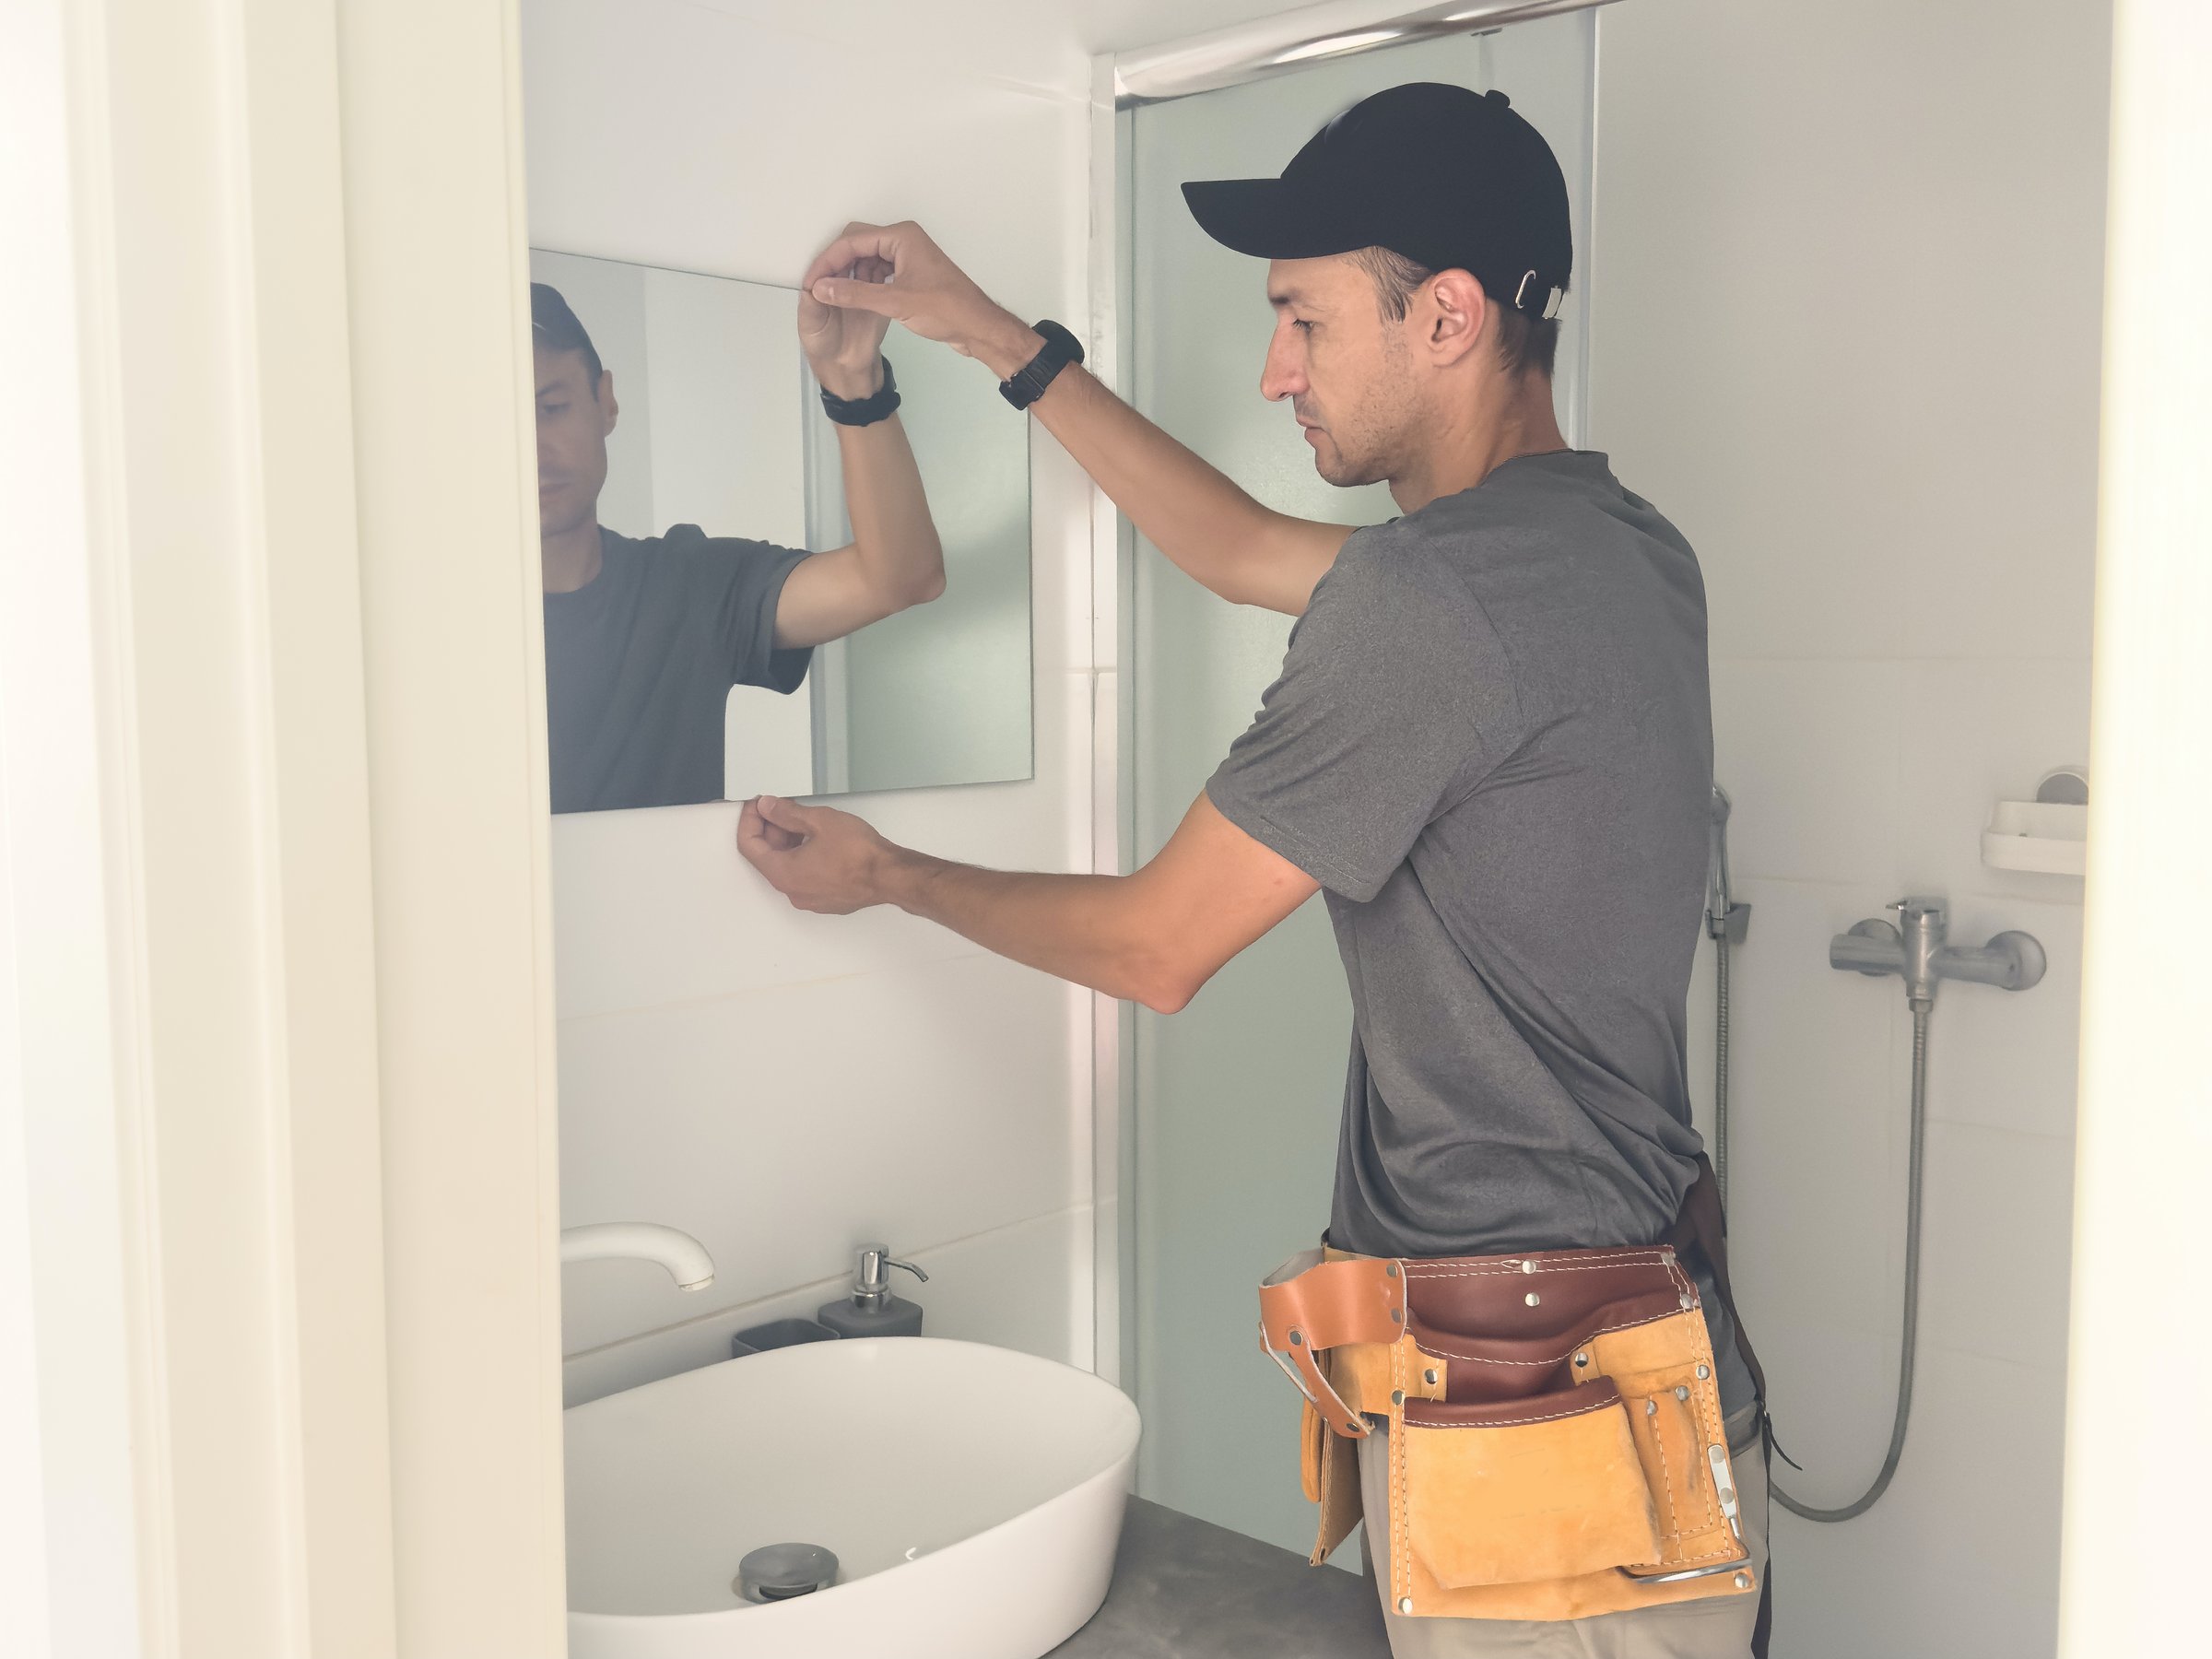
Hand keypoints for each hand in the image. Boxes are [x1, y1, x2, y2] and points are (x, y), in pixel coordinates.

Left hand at [736, 795, 901, 914]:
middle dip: (771, 830)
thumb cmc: (860, 854)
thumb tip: (767, 807)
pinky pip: (804, 877)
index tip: (758, 805)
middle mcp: (792, 892)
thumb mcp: (819, 821)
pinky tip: (818, 840)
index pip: (749, 846)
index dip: (750, 820)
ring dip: (788, 843)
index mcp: (783, 873)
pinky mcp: (825, 900)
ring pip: (787, 867)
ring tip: (804, 821)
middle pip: (768, 857)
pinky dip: (803, 857)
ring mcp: (809, 899)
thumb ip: (787, 813)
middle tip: (782, 807)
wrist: (890, 876)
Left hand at [798, 228, 893, 399]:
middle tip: (861, 243)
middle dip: (853, 249)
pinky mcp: (880, 298)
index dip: (831, 256)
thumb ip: (811, 304)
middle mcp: (842, 284)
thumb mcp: (810, 326)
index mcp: (823, 286)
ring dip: (871, 255)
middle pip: (848, 257)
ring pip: (867, 263)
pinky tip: (889, 262)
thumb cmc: (824, 349)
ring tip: (877, 248)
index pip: (827, 263)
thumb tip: (814, 282)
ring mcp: (862, 290)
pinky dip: (885, 268)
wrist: (850, 372)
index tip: (837, 253)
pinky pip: (882, 279)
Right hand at [800, 221, 1042, 379]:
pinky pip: (879, 271)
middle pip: (858, 244)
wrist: (977, 327)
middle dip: (838, 265)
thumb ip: (854, 294)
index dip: (828, 261)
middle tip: (821, 287)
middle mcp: (904, 240)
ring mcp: (908, 256)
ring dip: (851, 275)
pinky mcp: (911, 273)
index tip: (813, 281)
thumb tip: (823, 288)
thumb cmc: (948, 310)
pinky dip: (865, 283)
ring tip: (837, 296)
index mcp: (902, 237)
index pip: (853, 241)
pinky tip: (857, 299)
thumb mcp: (895, 302)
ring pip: (867, 258)